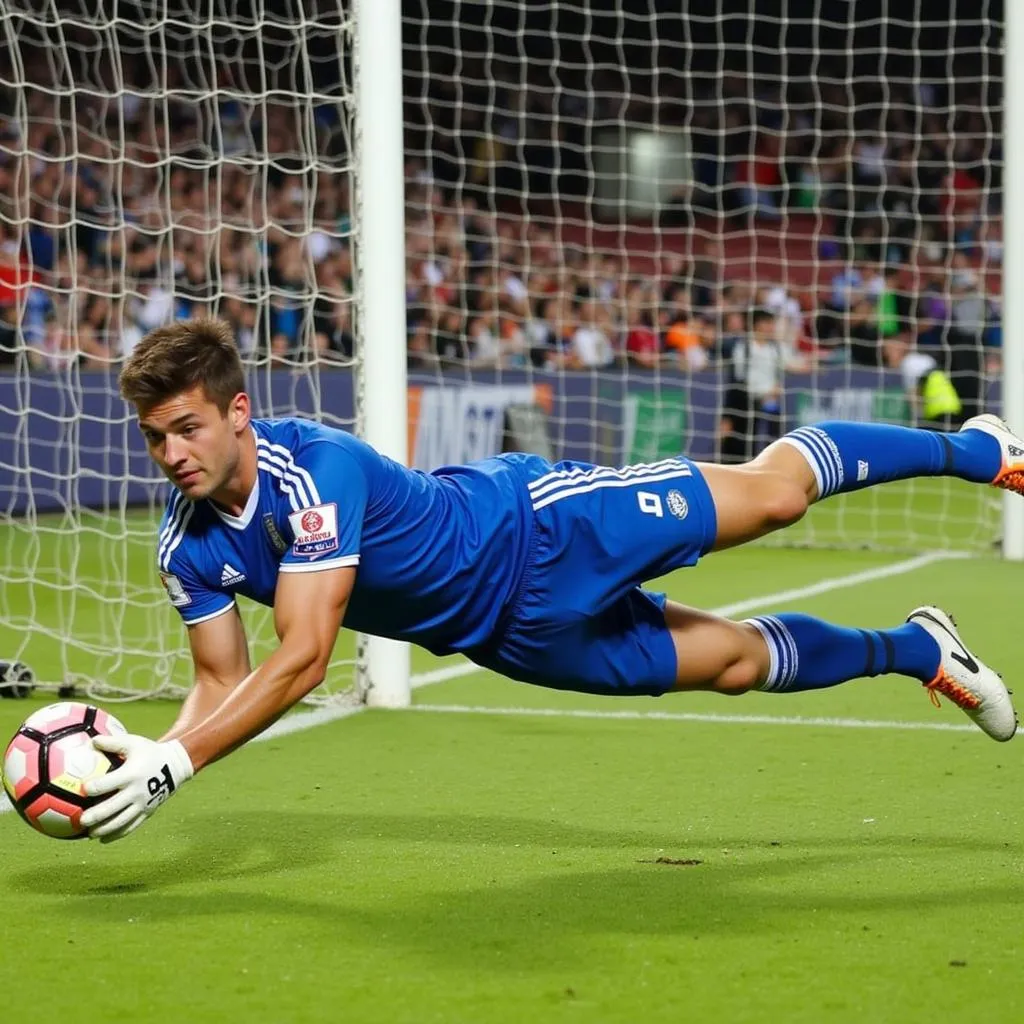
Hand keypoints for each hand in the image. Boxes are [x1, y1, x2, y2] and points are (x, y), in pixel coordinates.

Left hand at [80, 734, 194, 842]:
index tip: (82, 789)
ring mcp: (142, 804)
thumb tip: (91, 741)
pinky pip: (130, 826)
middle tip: (81, 820)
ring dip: (104, 829)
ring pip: (120, 821)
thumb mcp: (133, 743)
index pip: (107, 784)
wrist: (175, 766)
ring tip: (90, 834)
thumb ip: (112, 742)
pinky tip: (103, 839)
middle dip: (95, 816)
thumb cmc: (149, 752)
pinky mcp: (147, 812)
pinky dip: (116, 834)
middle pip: (112, 807)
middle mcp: (136, 791)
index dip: (93, 788)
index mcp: (130, 774)